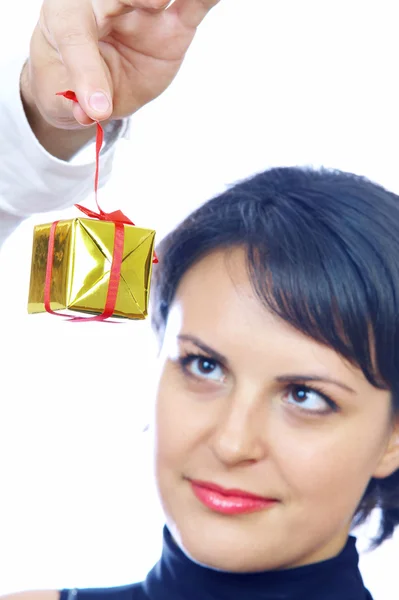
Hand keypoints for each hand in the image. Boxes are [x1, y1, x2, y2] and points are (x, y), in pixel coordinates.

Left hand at [26, 0, 219, 128]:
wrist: (89, 84)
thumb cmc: (67, 75)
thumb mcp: (61, 92)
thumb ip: (78, 97)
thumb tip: (95, 112)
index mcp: (67, 16)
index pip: (74, 33)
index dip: (86, 68)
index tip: (97, 108)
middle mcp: (104, 5)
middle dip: (134, 1)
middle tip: (152, 4)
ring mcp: (142, 13)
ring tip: (164, 6)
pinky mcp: (174, 29)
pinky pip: (194, 7)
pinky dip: (206, 0)